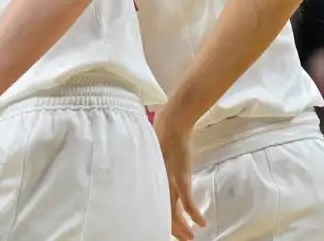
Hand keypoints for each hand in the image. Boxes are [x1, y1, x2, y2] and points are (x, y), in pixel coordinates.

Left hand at [153, 110, 205, 240]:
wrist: (172, 123)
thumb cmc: (162, 135)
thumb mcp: (154, 154)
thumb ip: (156, 166)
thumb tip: (155, 171)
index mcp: (152, 177)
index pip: (154, 203)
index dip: (159, 218)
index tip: (166, 228)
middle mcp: (159, 181)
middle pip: (163, 211)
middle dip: (172, 228)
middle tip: (181, 238)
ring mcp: (170, 180)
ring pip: (173, 210)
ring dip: (182, 226)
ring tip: (188, 237)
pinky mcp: (181, 176)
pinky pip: (187, 201)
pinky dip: (193, 213)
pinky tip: (200, 223)